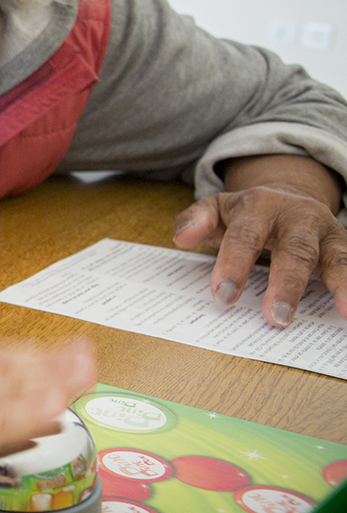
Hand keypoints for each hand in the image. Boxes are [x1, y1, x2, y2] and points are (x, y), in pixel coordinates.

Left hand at [174, 160, 346, 326]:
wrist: (287, 195)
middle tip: (276, 317)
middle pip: (295, 249)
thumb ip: (195, 220)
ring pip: (336, 256)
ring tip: (344, 310)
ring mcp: (326, 231)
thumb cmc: (247, 213)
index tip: (224, 296)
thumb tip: (182, 238)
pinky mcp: (343, 245)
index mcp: (259, 206)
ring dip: (340, 284)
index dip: (234, 265)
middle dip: (287, 283)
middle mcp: (298, 216)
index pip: (245, 237)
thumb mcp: (216, 208)